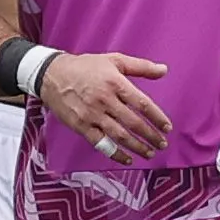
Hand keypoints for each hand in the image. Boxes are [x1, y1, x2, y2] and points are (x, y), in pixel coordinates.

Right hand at [37, 52, 171, 162]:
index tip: (167, 127)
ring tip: (149, 153)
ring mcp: (92, 115)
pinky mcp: (81, 126)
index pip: (142, 104)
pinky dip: (115, 154)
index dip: (157, 117)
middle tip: (162, 144)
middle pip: (134, 122)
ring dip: (137, 147)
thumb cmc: (85, 66)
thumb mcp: (114, 60)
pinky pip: (101, 144)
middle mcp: (105, 100)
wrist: (52, 75)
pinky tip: (127, 159)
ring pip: (120, 135)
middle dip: (151, 136)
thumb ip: (141, 66)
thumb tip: (164, 70)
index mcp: (115, 83)